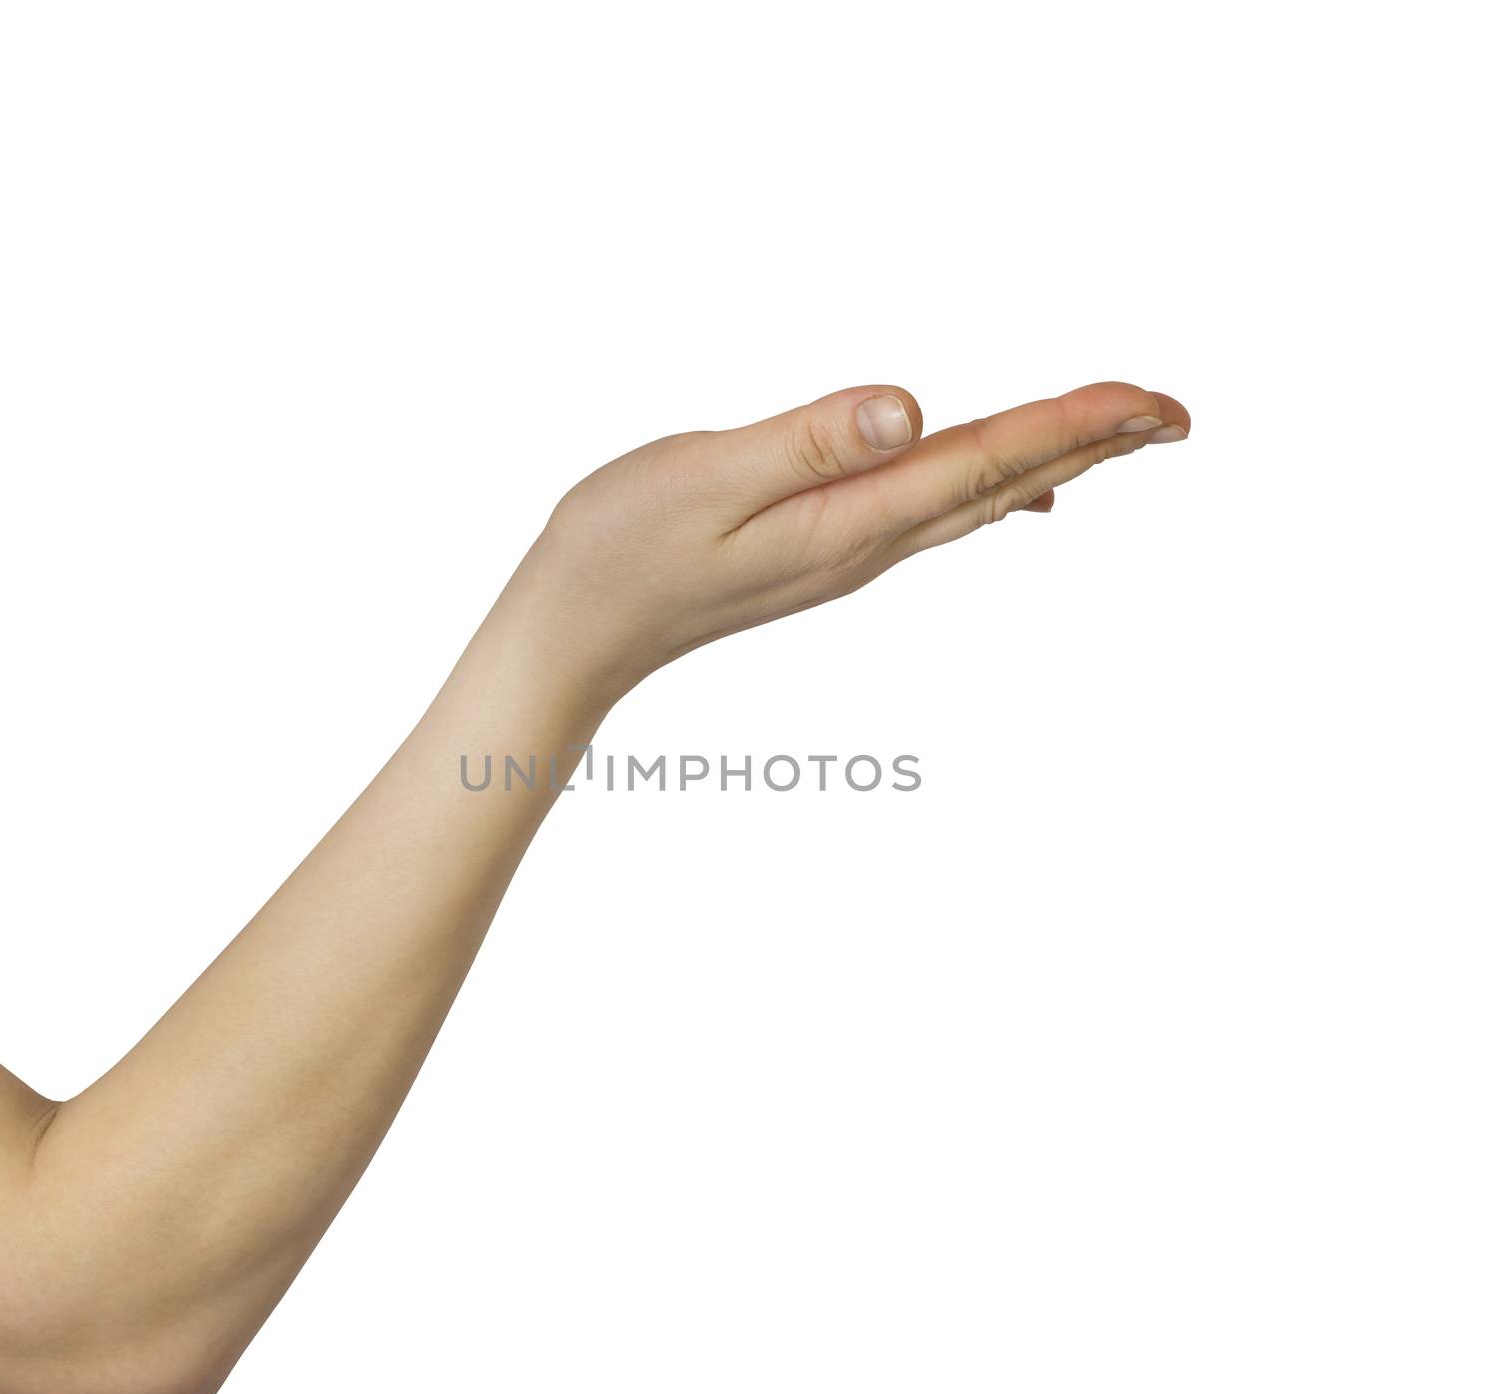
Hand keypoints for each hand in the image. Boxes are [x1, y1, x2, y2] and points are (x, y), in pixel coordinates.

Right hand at [512, 381, 1188, 697]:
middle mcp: (865, 544)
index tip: (1155, 403)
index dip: (1074, 424)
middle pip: (1001, 484)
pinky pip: (932, 515)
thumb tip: (910, 405)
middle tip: (1176, 415)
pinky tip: (1011, 492)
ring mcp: (846, 554)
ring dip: (1052, 463)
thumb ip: (807, 440)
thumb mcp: (705, 479)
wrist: (573, 636)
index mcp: (849, 522)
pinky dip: (989, 489)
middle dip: (1093, 445)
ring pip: (974, 500)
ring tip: (1118, 436)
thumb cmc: (619, 551)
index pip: (984, 462)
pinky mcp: (821, 550)